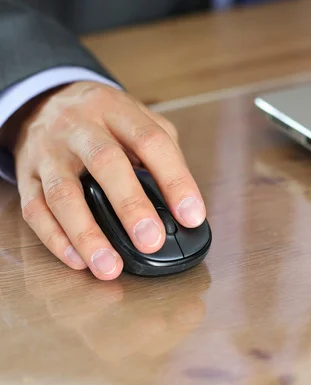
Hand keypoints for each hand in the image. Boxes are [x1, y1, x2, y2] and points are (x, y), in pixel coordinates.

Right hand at [13, 81, 205, 279]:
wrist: (44, 99)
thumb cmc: (102, 119)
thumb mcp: (137, 119)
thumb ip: (163, 153)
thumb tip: (185, 203)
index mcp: (116, 110)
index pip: (151, 141)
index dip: (175, 179)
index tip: (192, 215)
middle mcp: (80, 127)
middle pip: (105, 163)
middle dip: (131, 206)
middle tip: (151, 241)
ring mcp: (49, 151)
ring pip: (63, 194)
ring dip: (88, 235)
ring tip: (110, 266)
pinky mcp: (26, 175)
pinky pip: (35, 210)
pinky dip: (56, 239)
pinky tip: (78, 259)